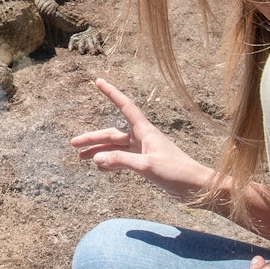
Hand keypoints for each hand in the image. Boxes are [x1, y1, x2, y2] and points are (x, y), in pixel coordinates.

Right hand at [70, 79, 212, 202]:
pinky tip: (100, 168)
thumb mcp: (147, 166)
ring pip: (115, 148)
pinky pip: (122, 160)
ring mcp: (143, 151)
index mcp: (145, 131)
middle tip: (73, 144)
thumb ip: (121, 161)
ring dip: (99, 152)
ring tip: (80, 158)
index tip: (98, 81)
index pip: (125, 106)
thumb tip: (97, 159)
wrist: (196, 187)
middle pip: (112, 133)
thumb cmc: (176, 173)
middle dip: (93, 138)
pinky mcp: (145, 164)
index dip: (111, 93)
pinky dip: (111, 162)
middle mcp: (142, 138)